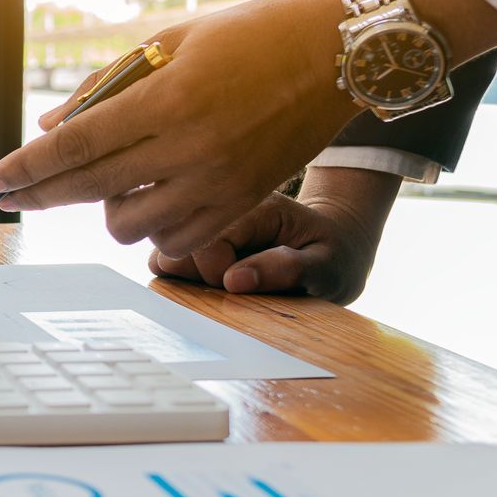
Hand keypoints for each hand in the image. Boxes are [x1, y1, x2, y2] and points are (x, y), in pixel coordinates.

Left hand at [0, 0, 357, 256]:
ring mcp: (217, 183)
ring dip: (105, 207)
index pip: (76, 146)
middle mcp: (189, 147)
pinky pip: (174, 237)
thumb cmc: (251, 34)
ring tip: (113, 179)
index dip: (27, 167)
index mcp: (166, 99)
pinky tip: (151, 196)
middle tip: (9, 199)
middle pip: (88, 190)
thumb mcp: (171, 41)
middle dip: (38, 196)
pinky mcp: (241, 203)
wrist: (340, 52)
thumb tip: (51, 127)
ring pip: (128, 224)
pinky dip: (151, 224)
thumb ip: (106, 86)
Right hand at [147, 190, 383, 305]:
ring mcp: (205, 225)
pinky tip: (208, 284)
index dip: (215, 273)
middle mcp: (222, 210)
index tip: (241, 288)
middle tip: (231, 288)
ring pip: (162, 253)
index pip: (207, 239)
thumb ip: (287, 269)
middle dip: (195, 277)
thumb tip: (233, 281)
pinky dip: (179, 280)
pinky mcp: (195, 242)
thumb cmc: (333, 255)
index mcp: (256, 207)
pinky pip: (164, 262)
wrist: (334, 243)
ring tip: (221, 285)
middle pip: (174, 243)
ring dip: (185, 279)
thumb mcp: (327, 265)